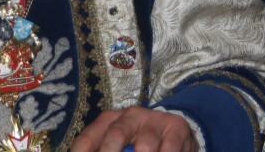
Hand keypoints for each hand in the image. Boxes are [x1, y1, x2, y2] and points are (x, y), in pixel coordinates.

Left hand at [70, 107, 197, 151]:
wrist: (176, 133)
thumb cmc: (138, 145)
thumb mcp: (119, 147)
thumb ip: (102, 151)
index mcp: (109, 121)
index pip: (88, 138)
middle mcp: (129, 116)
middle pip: (115, 135)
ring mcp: (153, 120)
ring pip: (144, 145)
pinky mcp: (176, 127)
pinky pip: (169, 149)